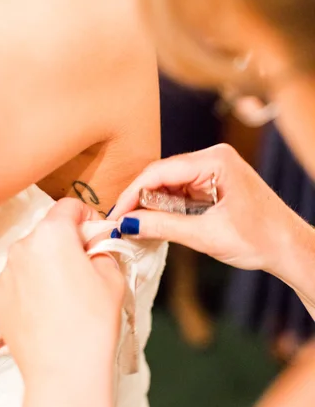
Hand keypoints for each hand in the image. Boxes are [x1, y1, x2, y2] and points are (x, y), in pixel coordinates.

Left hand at [0, 198, 124, 385]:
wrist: (63, 371)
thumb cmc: (92, 321)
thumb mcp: (112, 276)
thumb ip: (102, 248)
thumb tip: (95, 244)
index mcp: (52, 235)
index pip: (69, 206)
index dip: (88, 218)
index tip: (96, 237)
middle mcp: (21, 248)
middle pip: (48, 233)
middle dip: (67, 244)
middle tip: (86, 269)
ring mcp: (5, 275)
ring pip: (32, 258)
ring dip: (48, 266)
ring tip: (66, 298)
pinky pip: (18, 282)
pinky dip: (33, 289)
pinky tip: (48, 312)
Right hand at [111, 144, 299, 275]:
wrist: (290, 248)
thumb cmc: (261, 239)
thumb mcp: (206, 235)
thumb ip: (164, 227)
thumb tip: (128, 224)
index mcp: (215, 160)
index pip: (160, 171)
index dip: (133, 193)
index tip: (117, 215)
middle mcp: (213, 158)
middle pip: (162, 175)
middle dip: (140, 199)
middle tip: (121, 223)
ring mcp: (213, 171)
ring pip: (169, 184)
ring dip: (152, 205)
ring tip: (134, 226)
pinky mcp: (213, 184)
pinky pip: (181, 193)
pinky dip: (167, 209)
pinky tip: (155, 223)